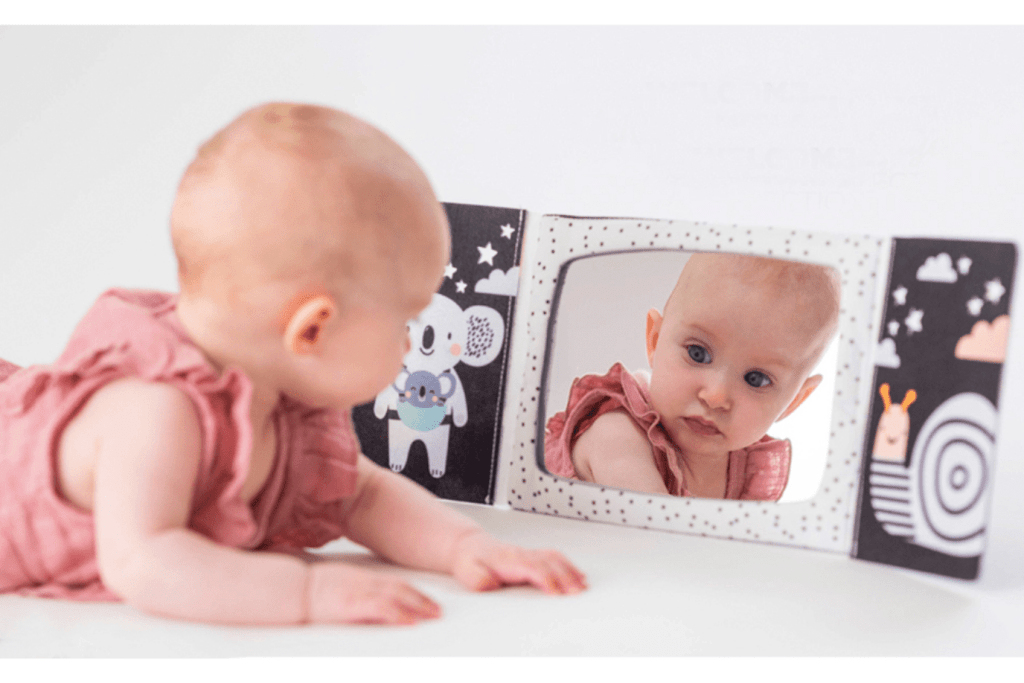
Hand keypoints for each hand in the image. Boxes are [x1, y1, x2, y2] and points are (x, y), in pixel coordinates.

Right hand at [305, 562, 441, 624]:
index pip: (395, 582)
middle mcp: (364, 581)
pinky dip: (398, 613)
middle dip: (423, 599)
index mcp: (361, 577)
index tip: (428, 600)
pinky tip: (409, 621)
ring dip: (417, 605)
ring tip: (432, 615)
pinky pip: (381, 608)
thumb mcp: (337, 587)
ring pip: (396, 596)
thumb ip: (355, 592)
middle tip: (438, 611)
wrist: (292, 588)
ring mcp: (359, 591)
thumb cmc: (310, 590)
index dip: (414, 591)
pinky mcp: (352, 603)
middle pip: (401, 587)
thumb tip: (369, 603)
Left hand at [449, 531, 587, 594]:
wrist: (468, 546)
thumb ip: (480, 580)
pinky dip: (569, 565)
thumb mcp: (468, 574)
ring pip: (555, 558)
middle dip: (565, 577)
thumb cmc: (470, 560)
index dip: (546, 580)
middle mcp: (522, 554)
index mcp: (508, 560)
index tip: (556, 593)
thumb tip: (491, 585)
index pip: (532, 568)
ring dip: (571, 571)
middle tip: (578, 593)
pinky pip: (555, 557)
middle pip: (549, 563)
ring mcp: (528, 553)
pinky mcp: (532, 555)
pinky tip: (578, 575)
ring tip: (583, 586)